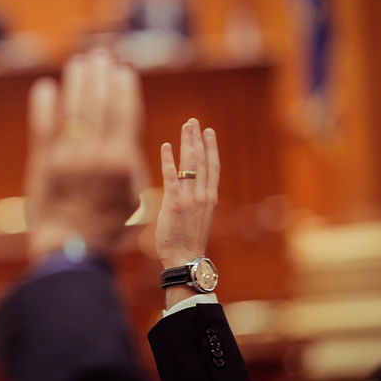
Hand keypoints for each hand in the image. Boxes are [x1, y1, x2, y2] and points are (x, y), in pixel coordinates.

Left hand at [25, 50, 148, 259]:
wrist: (71, 250)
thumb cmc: (109, 227)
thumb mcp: (135, 198)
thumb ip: (132, 163)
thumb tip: (124, 132)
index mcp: (121, 161)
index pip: (124, 112)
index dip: (123, 87)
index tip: (123, 70)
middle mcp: (94, 154)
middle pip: (98, 103)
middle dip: (100, 75)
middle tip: (101, 56)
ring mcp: (66, 157)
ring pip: (72, 109)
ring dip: (76, 82)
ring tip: (79, 63)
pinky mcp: (42, 163)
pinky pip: (42, 127)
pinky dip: (43, 105)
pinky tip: (46, 87)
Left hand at [156, 118, 219, 267]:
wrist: (185, 258)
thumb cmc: (188, 241)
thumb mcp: (198, 218)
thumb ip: (194, 202)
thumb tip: (185, 191)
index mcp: (210, 198)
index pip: (213, 167)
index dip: (211, 148)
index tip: (209, 132)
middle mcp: (203, 195)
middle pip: (202, 160)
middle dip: (197, 139)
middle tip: (193, 122)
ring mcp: (190, 198)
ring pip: (190, 164)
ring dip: (187, 143)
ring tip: (185, 127)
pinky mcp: (174, 203)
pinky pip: (172, 177)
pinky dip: (169, 160)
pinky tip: (167, 146)